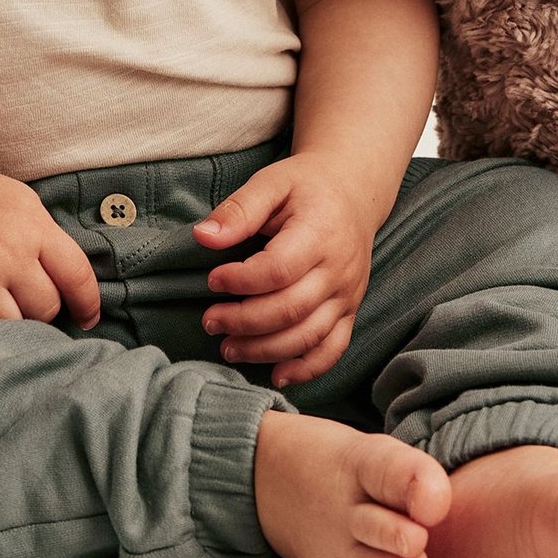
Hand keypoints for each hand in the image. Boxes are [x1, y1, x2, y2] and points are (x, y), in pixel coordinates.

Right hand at [0, 158, 101, 329]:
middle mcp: (7, 252)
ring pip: (14, 325)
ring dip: (12, 323)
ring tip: (0, 308)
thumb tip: (75, 285)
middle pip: (46, 307)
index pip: (76, 275)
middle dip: (42, 311)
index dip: (88, 303)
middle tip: (27, 303)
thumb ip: (46, 240)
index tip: (87, 319)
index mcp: (32, 226)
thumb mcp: (21, 204)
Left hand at [190, 150, 376, 388]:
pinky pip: (332, 349)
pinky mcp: (350, 311)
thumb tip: (203, 237)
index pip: (278, 270)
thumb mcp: (272, 182)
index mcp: (319, 233)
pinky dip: (305, 369)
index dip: (241, 281)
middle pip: (291, 309)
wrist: (353, 192)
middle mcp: (339, 269)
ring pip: (308, 336)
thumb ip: (239, 209)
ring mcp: (347, 294)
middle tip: (210, 321)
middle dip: (245, 322)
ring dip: (265, 350)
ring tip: (228, 347)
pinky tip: (275, 374)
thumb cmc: (306, 186)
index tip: (213, 280)